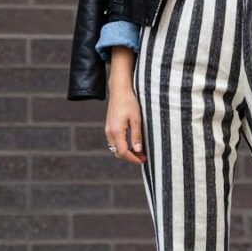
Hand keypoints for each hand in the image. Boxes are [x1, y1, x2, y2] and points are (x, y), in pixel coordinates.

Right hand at [104, 46, 145, 164]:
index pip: (123, 152)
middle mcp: (109, 132)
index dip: (133, 159)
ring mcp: (108, 129)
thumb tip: (138, 150)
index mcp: (116, 131)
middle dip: (130, 157)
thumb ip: (136, 135)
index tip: (143, 160)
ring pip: (115, 147)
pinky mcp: (109, 126)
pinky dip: (122, 145)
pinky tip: (132, 143)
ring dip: (126, 152)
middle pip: (117, 152)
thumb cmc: (129, 102)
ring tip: (139, 151)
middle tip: (143, 157)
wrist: (119, 90)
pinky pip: (114, 141)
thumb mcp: (136, 119)